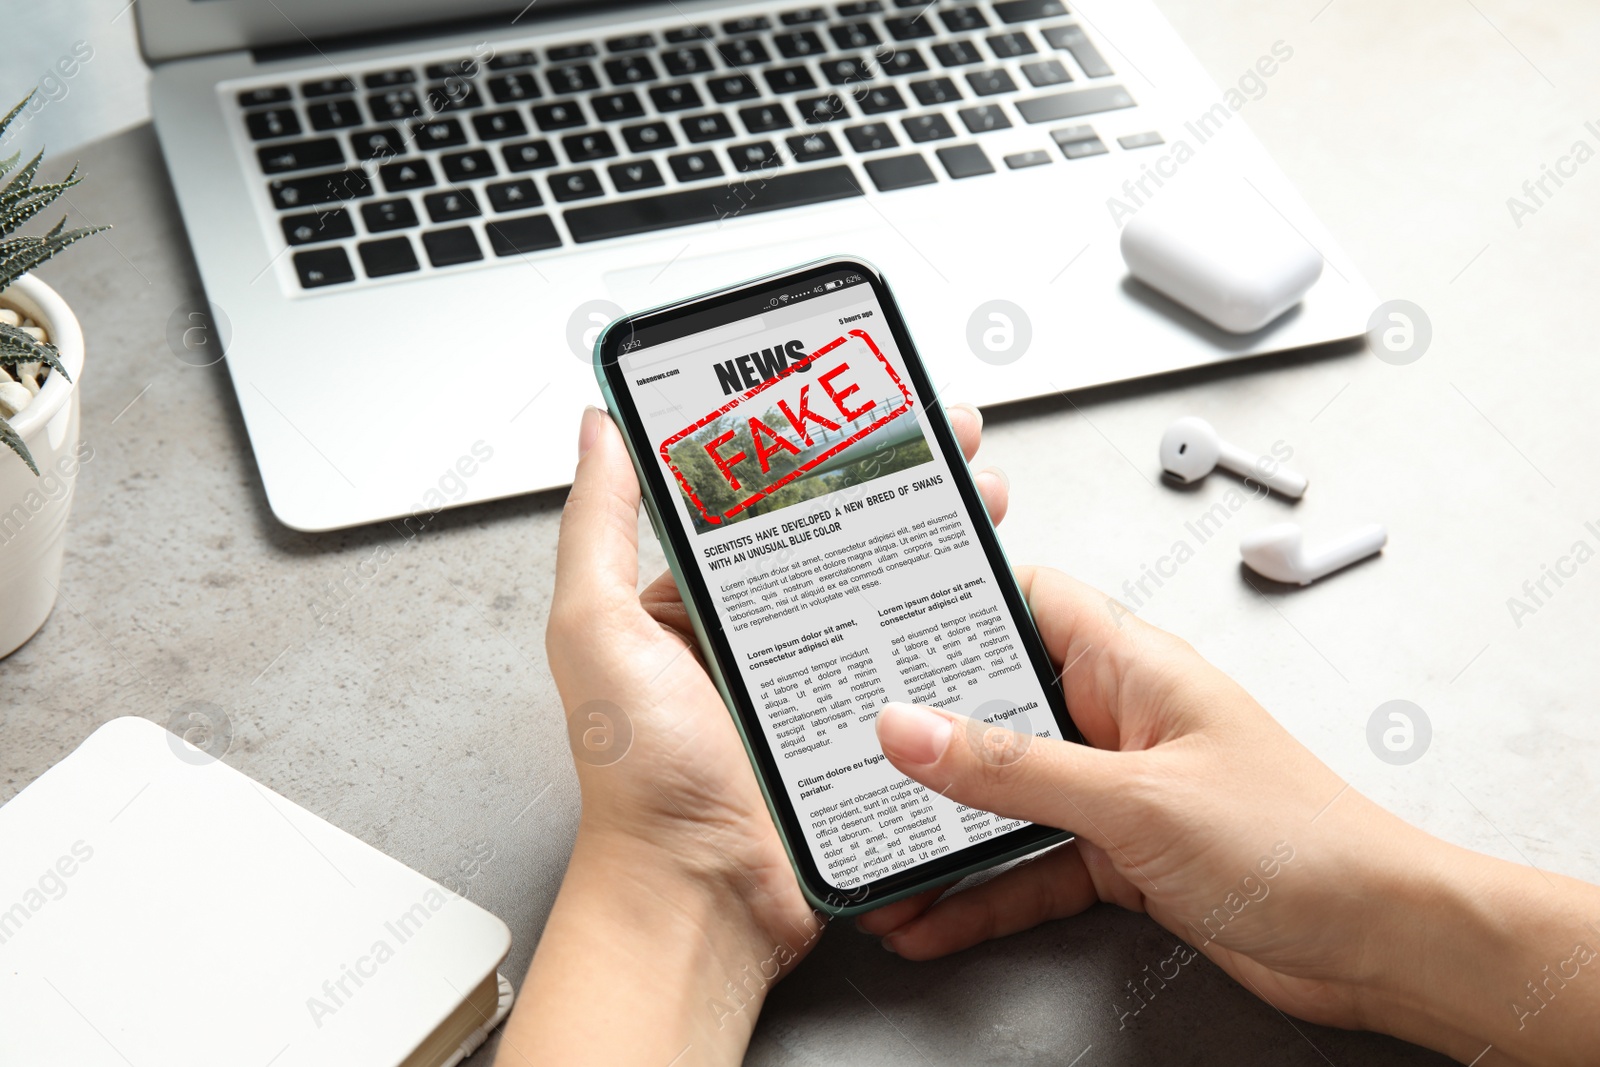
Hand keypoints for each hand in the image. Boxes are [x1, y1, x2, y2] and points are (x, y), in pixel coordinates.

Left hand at [501, 403, 1007, 1065]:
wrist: (702, 896)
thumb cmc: (641, 778)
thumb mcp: (598, 631)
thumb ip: (598, 526)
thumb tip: (599, 428)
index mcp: (697, 605)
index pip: (767, 501)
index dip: (821, 448)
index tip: (865, 406)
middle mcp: (759, 639)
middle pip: (843, 539)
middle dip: (901, 484)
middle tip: (952, 446)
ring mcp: (817, 686)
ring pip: (888, 594)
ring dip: (938, 542)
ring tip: (982, 499)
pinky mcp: (863, 732)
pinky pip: (912, 667)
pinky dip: (950, 628)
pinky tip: (986, 593)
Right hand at [860, 569, 1599, 1065]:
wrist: (1380, 943)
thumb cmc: (1301, 843)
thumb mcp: (1135, 799)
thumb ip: (1014, 769)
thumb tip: (913, 729)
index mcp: (1132, 665)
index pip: (1026, 599)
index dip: (951, 599)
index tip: (875, 611)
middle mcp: (1118, 717)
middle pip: (997, 706)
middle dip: (924, 734)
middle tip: (847, 745)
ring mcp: (1116, 788)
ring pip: (1007, 797)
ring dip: (945, 831)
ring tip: (875, 852)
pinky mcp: (1120, 855)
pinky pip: (1030, 866)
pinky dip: (983, 893)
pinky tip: (933, 915)